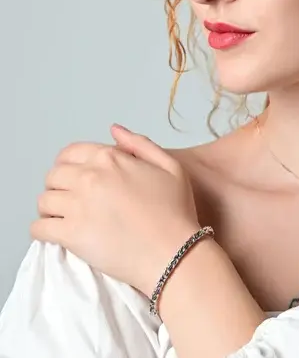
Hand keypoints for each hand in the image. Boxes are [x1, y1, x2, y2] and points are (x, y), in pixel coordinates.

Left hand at [31, 124, 201, 297]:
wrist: (174, 252)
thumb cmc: (176, 211)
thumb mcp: (170, 166)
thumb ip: (140, 144)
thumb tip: (114, 130)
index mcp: (111, 158)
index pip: (71, 153)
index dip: (71, 165)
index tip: (78, 179)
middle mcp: (89, 177)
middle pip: (54, 176)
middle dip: (61, 186)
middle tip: (75, 201)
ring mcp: (77, 206)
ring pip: (44, 201)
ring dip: (52, 208)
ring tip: (67, 219)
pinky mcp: (70, 234)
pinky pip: (39, 228)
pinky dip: (44, 231)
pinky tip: (60, 235)